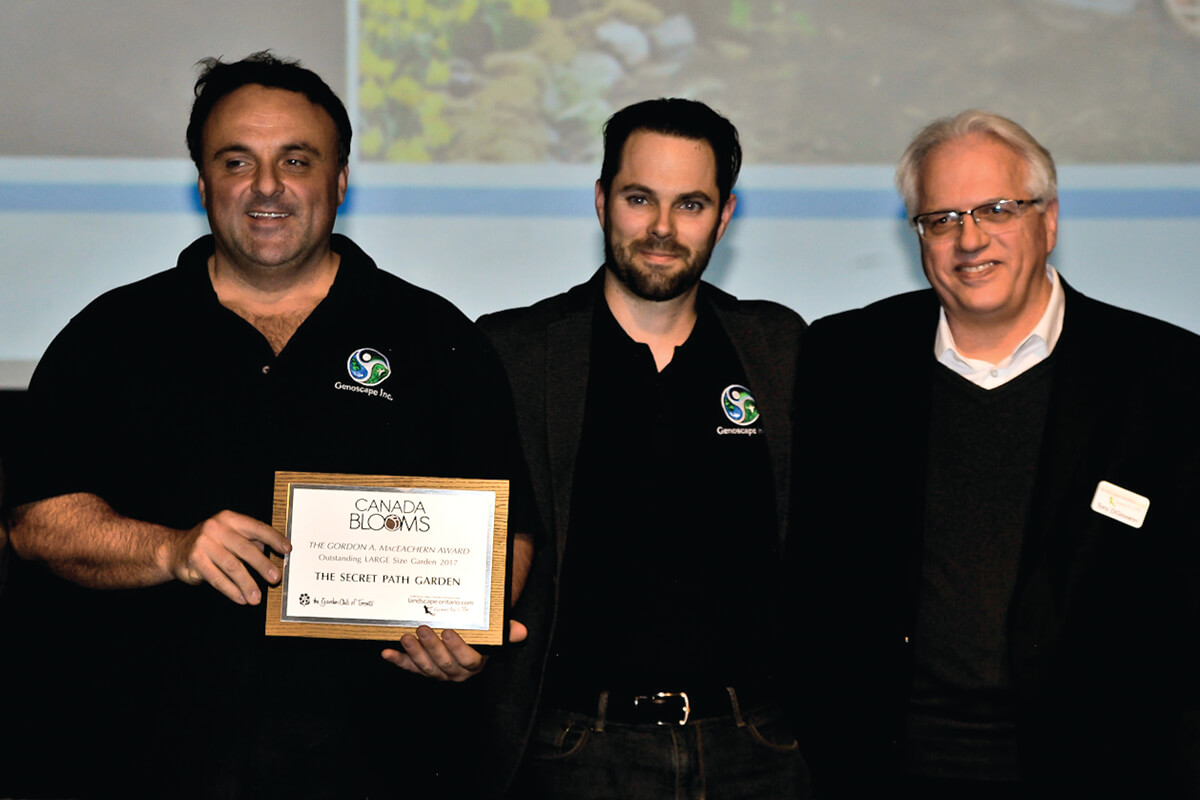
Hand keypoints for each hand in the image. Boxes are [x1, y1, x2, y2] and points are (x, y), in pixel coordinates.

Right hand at [165, 510, 291, 604]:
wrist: (173, 549)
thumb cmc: (210, 543)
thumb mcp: (230, 535)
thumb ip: (250, 541)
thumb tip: (274, 555)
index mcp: (229, 519)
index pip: (257, 527)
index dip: (274, 539)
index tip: (287, 550)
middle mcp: (216, 528)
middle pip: (245, 549)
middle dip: (263, 565)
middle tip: (275, 578)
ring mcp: (204, 544)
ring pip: (232, 566)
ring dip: (247, 584)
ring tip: (257, 597)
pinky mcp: (194, 561)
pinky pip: (217, 578)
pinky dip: (231, 590)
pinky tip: (241, 598)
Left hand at [381, 620, 527, 680]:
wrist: (465, 637)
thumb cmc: (479, 634)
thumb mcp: (494, 632)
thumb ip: (506, 631)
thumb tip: (521, 631)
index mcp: (473, 664)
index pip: (468, 660)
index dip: (457, 648)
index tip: (449, 631)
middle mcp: (455, 673)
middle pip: (443, 664)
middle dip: (431, 647)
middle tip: (423, 628)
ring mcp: (436, 672)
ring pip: (425, 667)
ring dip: (414, 653)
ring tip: (406, 637)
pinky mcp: (420, 669)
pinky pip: (408, 667)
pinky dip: (397, 661)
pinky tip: (386, 652)